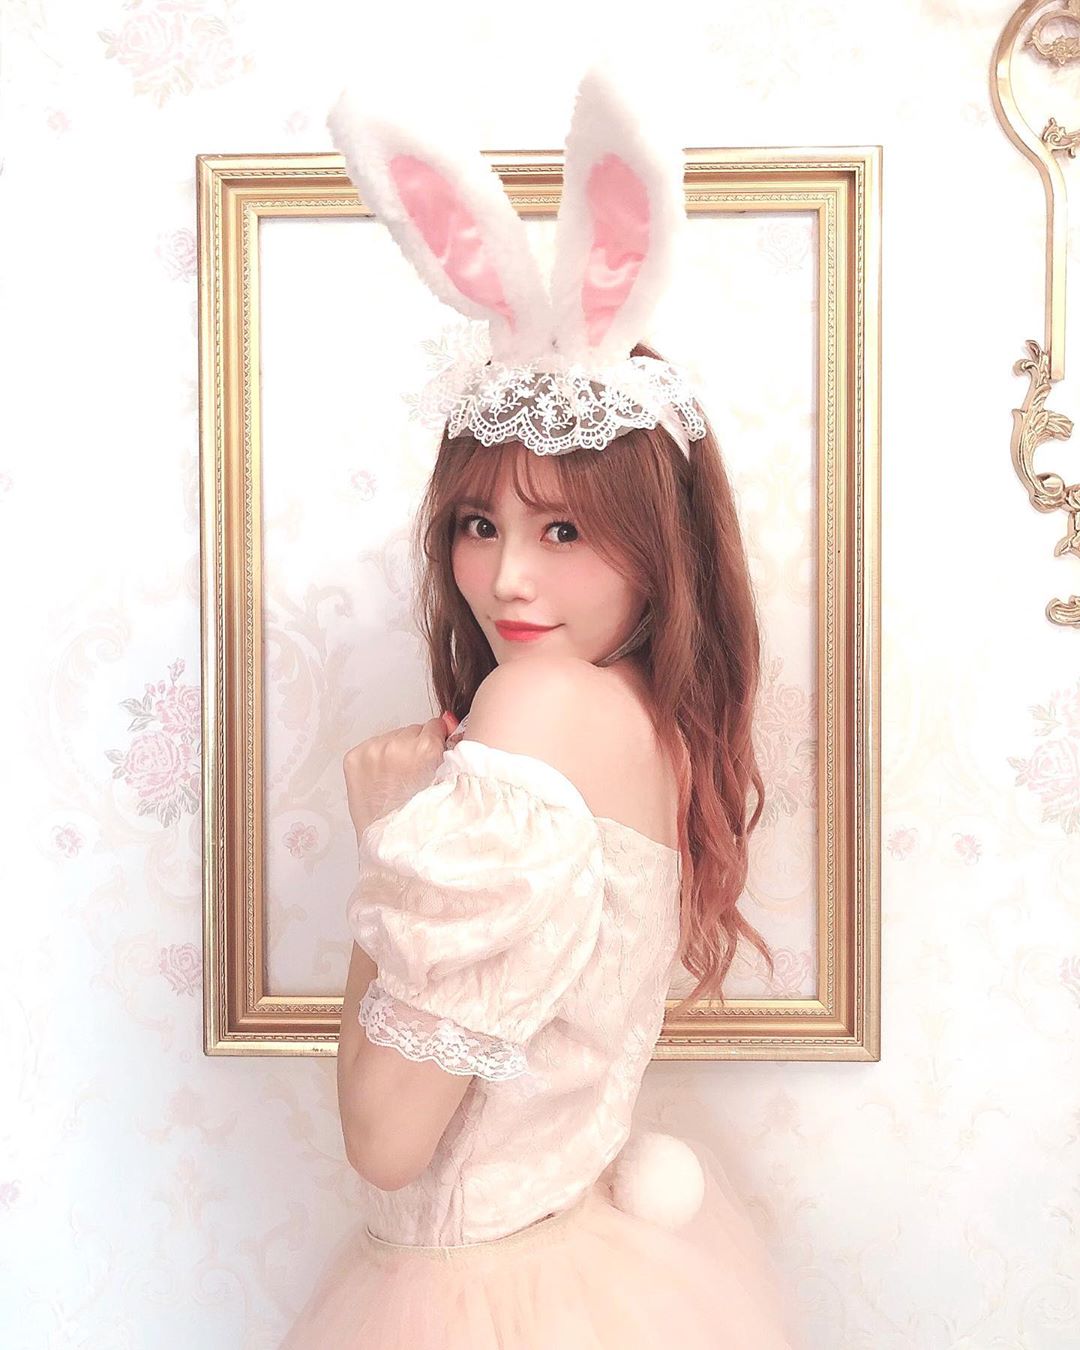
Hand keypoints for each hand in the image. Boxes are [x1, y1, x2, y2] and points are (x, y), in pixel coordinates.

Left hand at [343, 710, 459, 843]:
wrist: (391, 849)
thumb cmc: (423, 824)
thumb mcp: (448, 785)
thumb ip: (449, 751)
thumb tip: (447, 720)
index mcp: (426, 750)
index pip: (435, 726)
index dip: (435, 746)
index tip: (432, 764)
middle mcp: (398, 746)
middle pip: (414, 730)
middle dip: (416, 749)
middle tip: (415, 779)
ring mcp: (373, 752)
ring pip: (394, 737)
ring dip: (397, 753)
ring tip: (398, 784)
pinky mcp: (355, 758)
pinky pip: (373, 745)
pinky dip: (378, 760)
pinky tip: (383, 782)